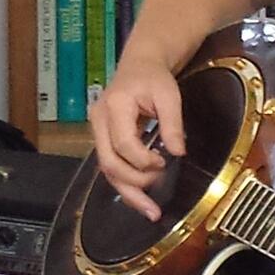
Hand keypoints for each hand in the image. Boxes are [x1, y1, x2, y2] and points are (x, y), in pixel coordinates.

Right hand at [89, 59, 186, 220]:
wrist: (140, 64)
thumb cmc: (154, 77)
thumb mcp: (169, 94)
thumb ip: (173, 123)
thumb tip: (178, 152)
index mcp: (114, 106)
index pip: (123, 143)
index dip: (143, 159)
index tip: (164, 162)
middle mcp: (98, 119)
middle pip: (108, 162)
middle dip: (133, 183)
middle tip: (157, 193)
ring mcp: (97, 129)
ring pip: (106, 169)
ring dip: (128, 192)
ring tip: (150, 210)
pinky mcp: (103, 138)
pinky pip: (111, 164)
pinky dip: (126, 183)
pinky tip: (141, 197)